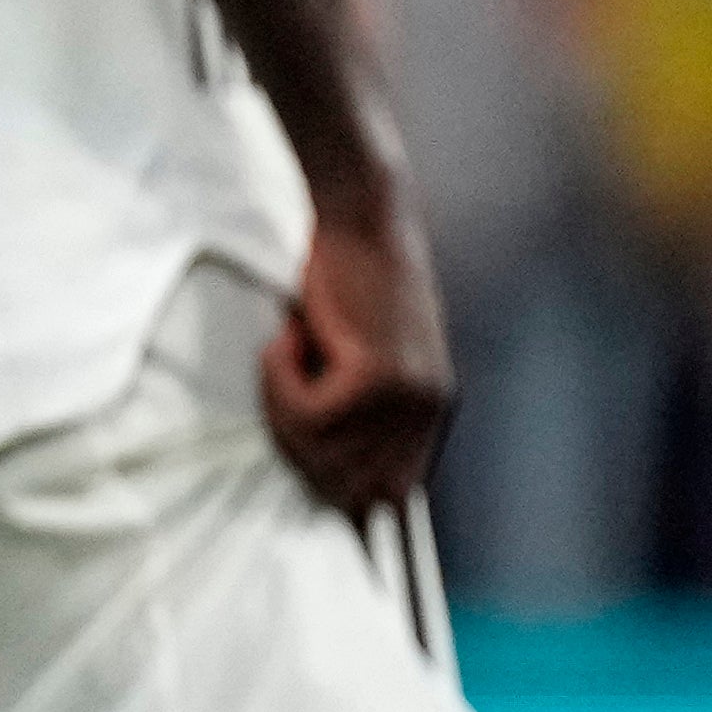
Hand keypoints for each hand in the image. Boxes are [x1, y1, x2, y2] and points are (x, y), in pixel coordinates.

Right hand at [259, 187, 456, 516]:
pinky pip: (304, 415)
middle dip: (298, 445)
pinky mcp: (377, 376)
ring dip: (282, 405)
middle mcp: (429, 412)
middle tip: (286, 383)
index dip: (341, 491)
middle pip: (344, 489)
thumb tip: (335, 497)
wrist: (359, 213)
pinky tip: (290, 335)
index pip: (391, 498)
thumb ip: (360, 421)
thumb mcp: (365, 360)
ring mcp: (407, 397)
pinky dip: (279, 378)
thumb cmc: (347, 279)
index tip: (311, 465)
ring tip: (292, 349)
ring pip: (316, 451)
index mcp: (433, 414)